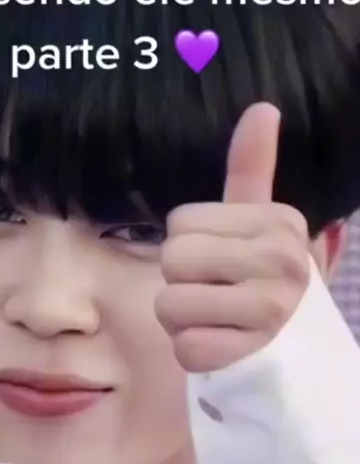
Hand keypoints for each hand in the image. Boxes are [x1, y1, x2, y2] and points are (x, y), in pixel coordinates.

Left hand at [155, 103, 309, 372]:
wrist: (295, 353)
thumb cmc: (263, 283)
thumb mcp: (260, 224)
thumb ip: (253, 169)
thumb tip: (262, 107)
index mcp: (280, 222)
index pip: (181, 222)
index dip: (191, 245)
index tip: (226, 263)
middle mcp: (281, 262)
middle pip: (172, 258)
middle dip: (182, 283)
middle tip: (217, 296)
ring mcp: (268, 312)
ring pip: (168, 304)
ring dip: (182, 321)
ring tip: (218, 322)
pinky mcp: (248, 356)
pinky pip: (184, 347)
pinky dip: (192, 353)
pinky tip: (222, 348)